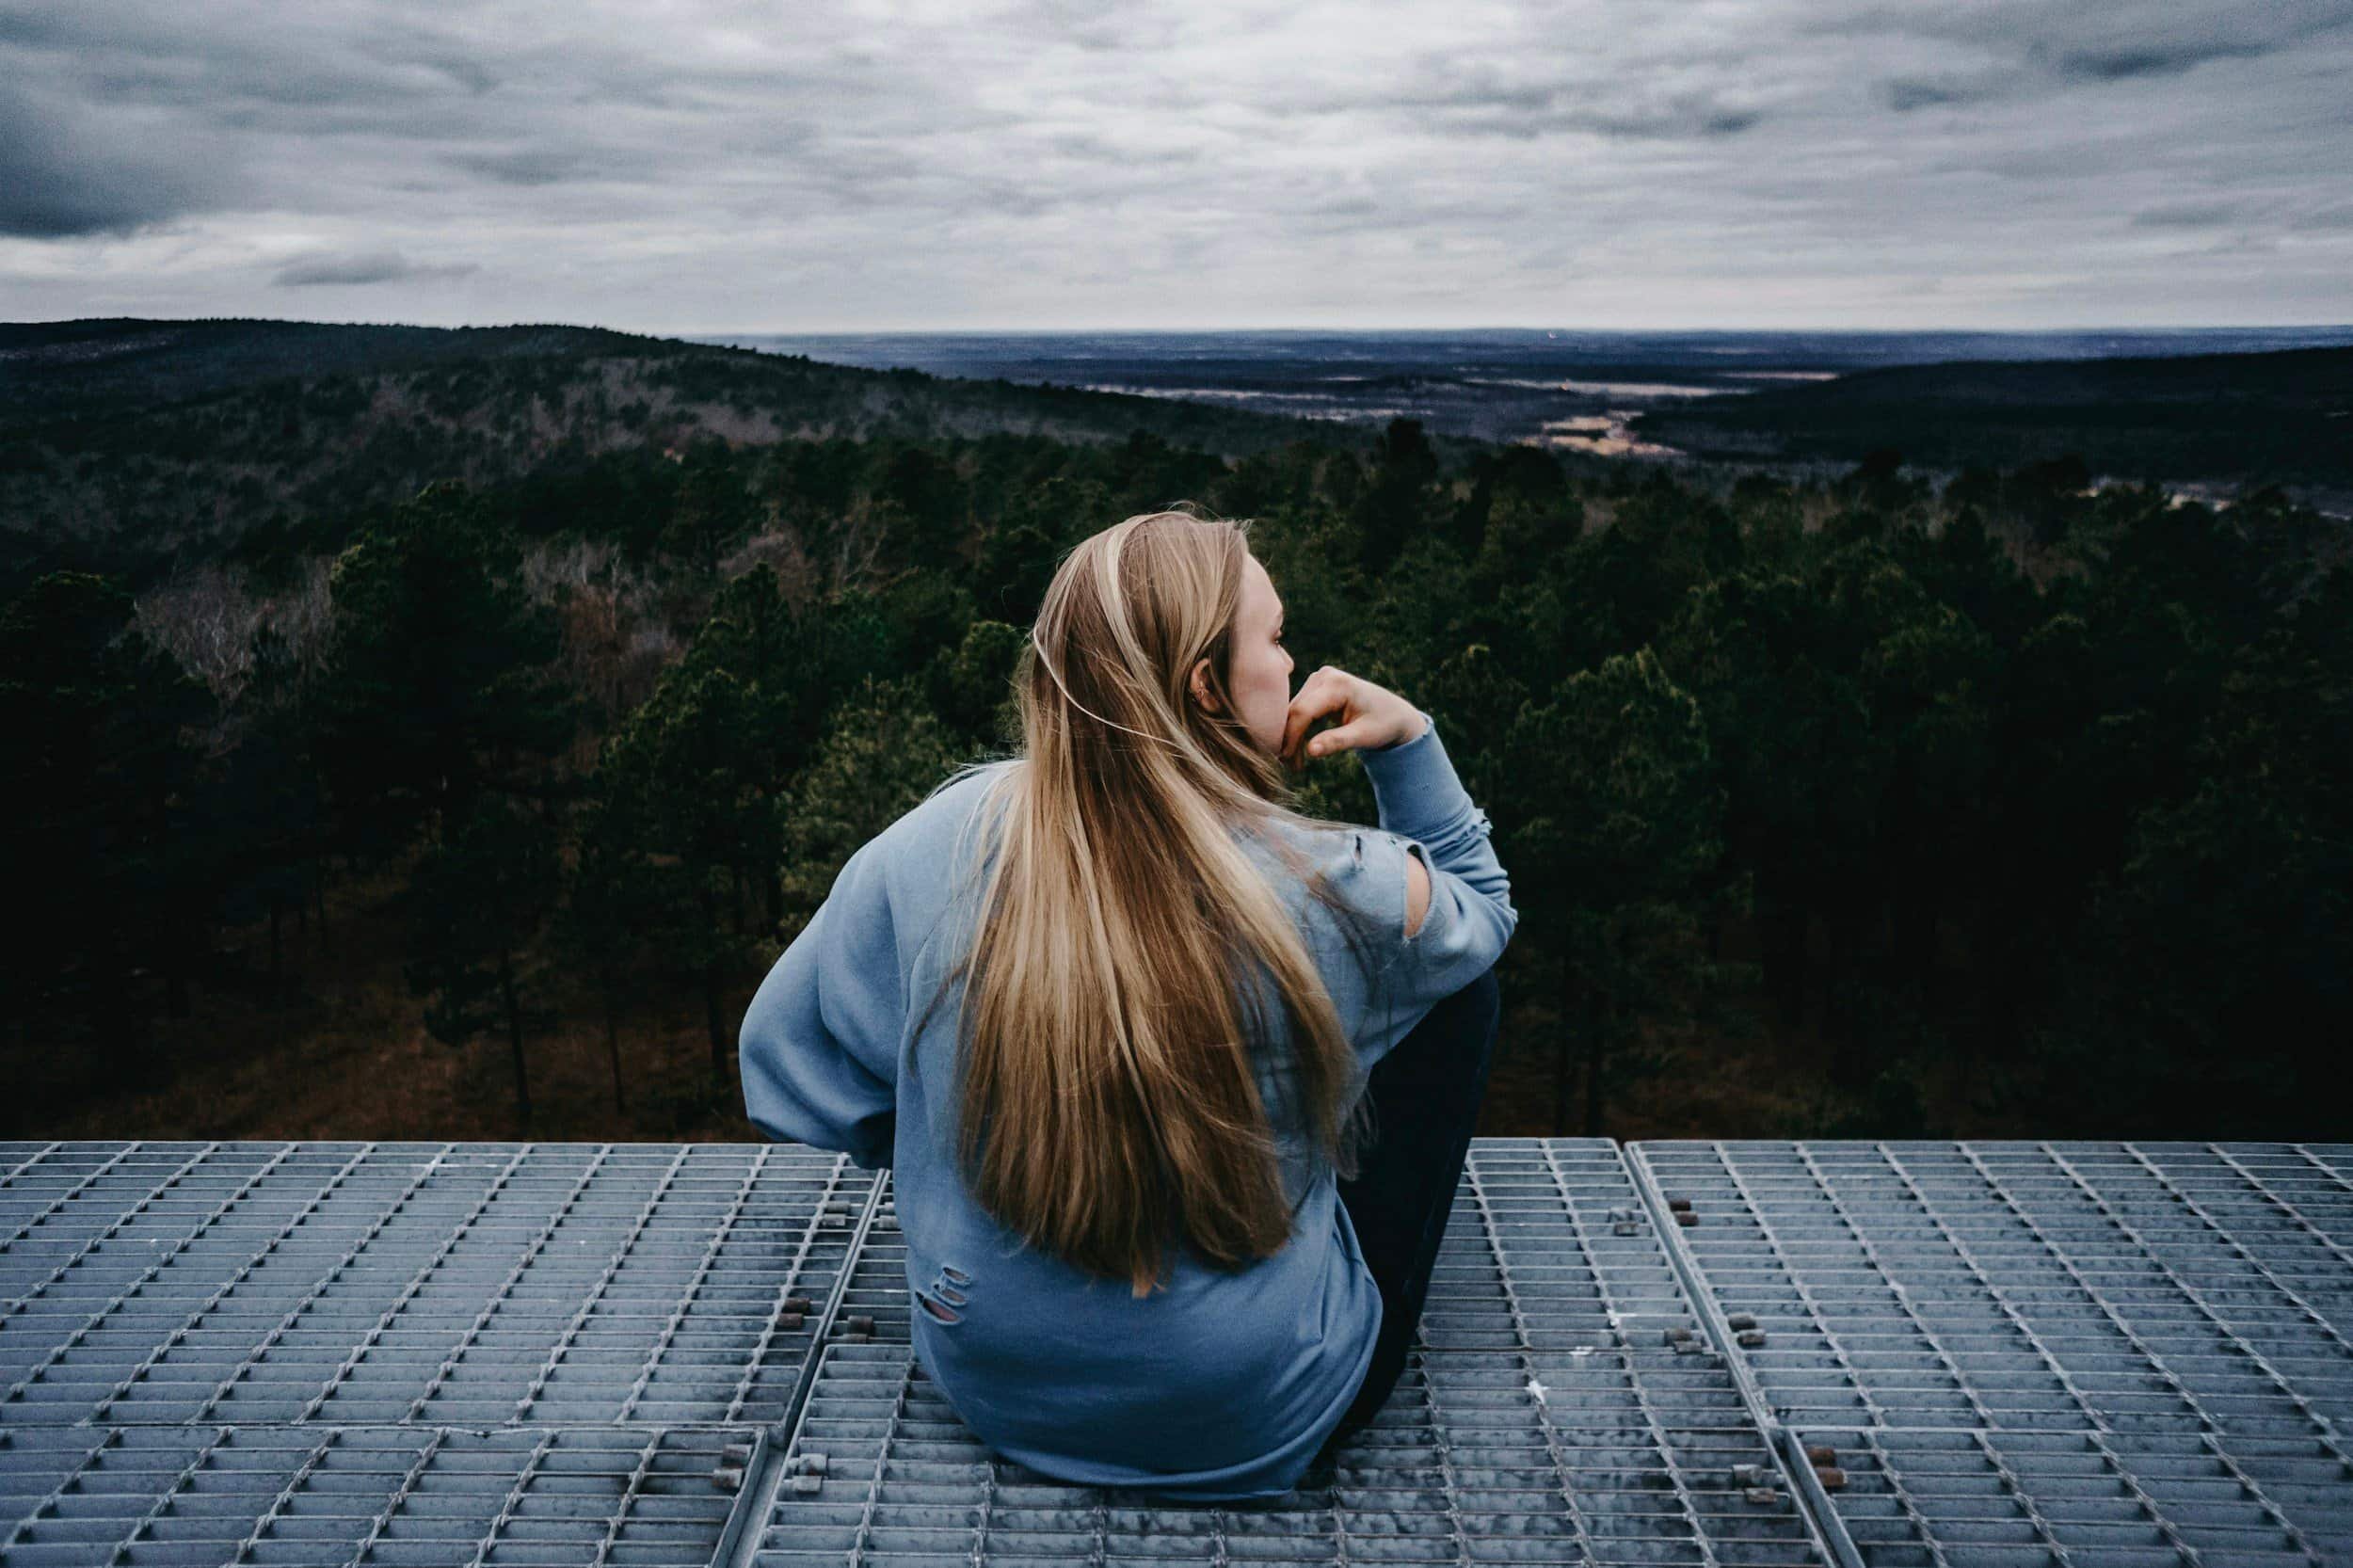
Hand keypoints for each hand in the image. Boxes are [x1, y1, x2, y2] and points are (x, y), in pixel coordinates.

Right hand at [1281, 666, 1425, 769]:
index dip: (1291, 736)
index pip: (1303, 711)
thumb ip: (1337, 741)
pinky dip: (1297, 731)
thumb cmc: (1383, 725)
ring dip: (1291, 738)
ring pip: (1293, 711)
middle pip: (1294, 710)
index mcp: (1337, 684)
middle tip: (1289, 767)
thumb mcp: (1364, 736)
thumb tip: (1310, 751)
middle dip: (1289, 739)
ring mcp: (1318, 680)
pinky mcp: (1316, 688)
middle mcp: (1324, 676)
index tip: (1287, 760)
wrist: (1394, 714)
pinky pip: (1299, 710)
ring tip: (1295, 764)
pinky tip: (1298, 752)